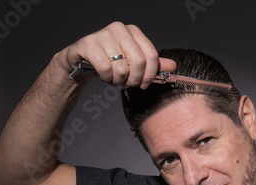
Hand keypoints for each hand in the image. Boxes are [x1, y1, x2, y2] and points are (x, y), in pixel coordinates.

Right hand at [61, 21, 176, 88]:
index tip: (143, 83)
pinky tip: (103, 75)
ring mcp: (103, 35)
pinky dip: (106, 78)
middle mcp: (119, 29)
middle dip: (134, 80)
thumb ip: (153, 64)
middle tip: (127, 83)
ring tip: (114, 78)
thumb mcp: (134, 62)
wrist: (82, 59)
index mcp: (133, 31)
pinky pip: (106, 69)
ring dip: (118, 80)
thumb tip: (173, 66)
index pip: (151, 55)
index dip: (150, 75)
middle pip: (139, 62)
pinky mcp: (89, 44)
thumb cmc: (110, 60)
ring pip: (122, 68)